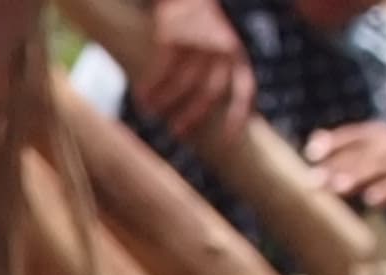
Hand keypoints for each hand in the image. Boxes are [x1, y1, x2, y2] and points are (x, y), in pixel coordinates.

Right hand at [138, 0, 256, 146]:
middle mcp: (222, 50)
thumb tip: (214, 111)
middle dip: (192, 116)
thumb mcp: (224, 43)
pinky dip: (151, 87)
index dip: (237, 116)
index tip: (226, 139)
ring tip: (151, 112)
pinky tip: (142, 96)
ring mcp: (199, 43)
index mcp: (237, 55)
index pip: (243, 90)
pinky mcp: (176, 37)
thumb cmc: (203, 24)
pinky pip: (162, 70)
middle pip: (209, 92)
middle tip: (177, 132)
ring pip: (182, 83)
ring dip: (164, 102)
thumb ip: (222, 71)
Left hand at [307, 121, 385, 216]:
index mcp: (379, 135)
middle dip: (338, 165)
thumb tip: (311, 146)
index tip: (311, 153)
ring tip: (338, 187)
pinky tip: (371, 200)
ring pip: (381, 167)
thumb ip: (343, 153)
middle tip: (314, 180)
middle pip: (363, 153)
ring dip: (358, 176)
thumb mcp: (371, 154)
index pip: (353, 135)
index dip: (333, 142)